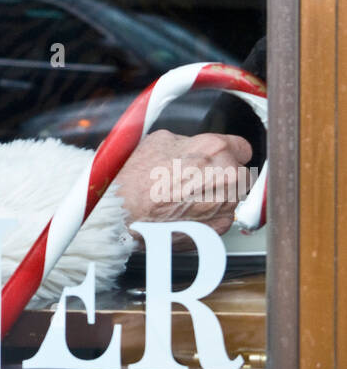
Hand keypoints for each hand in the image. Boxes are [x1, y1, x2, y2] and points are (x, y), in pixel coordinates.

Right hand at [112, 129, 253, 247]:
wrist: (125, 211)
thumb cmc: (137, 178)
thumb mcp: (161, 141)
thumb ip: (189, 143)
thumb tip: (196, 146)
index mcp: (214, 148)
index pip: (243, 147)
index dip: (230, 152)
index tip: (222, 158)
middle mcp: (227, 175)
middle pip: (240, 173)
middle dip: (224, 175)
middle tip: (199, 179)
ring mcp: (225, 204)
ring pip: (233, 196)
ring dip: (218, 196)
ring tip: (188, 197)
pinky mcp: (219, 227)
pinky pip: (223, 217)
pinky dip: (210, 215)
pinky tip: (187, 211)